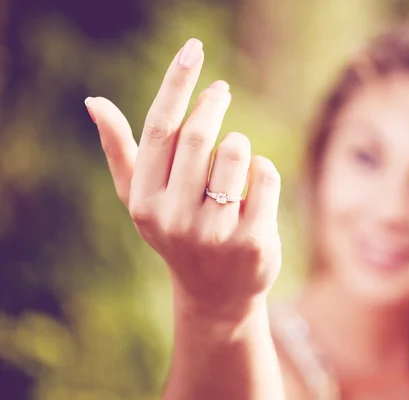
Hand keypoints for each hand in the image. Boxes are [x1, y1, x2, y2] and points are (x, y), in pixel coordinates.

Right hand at [85, 38, 281, 323]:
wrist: (216, 292)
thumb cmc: (178, 231)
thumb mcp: (144, 198)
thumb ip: (121, 151)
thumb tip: (94, 102)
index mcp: (145, 201)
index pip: (159, 129)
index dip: (177, 84)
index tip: (193, 50)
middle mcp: (175, 218)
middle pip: (198, 137)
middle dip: (213, 104)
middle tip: (221, 91)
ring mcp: (215, 232)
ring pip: (237, 154)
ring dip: (240, 145)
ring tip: (235, 156)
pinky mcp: (253, 241)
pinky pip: (266, 177)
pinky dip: (263, 169)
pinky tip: (255, 184)